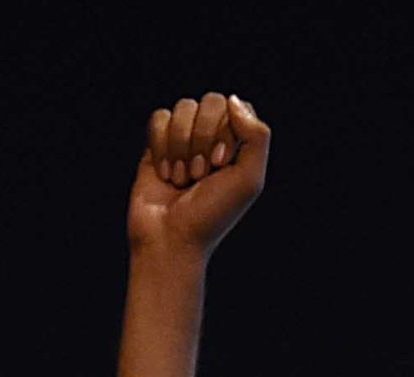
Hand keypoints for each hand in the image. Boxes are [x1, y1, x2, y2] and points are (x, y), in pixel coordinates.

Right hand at [127, 93, 269, 255]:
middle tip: (200, 174)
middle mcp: (212, 137)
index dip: (225, 131)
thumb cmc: (213, 215)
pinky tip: (164, 174)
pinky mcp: (156, 145)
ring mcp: (183, 139)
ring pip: (182, 108)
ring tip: (182, 179)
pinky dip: (161, 146)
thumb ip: (257, 135)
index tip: (220, 163)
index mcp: (238, 144)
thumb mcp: (249, 179)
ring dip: (181, 146)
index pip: (235, 107)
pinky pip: (158, 118)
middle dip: (202, 137)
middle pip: (210, 102)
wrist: (171, 239)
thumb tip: (233, 99)